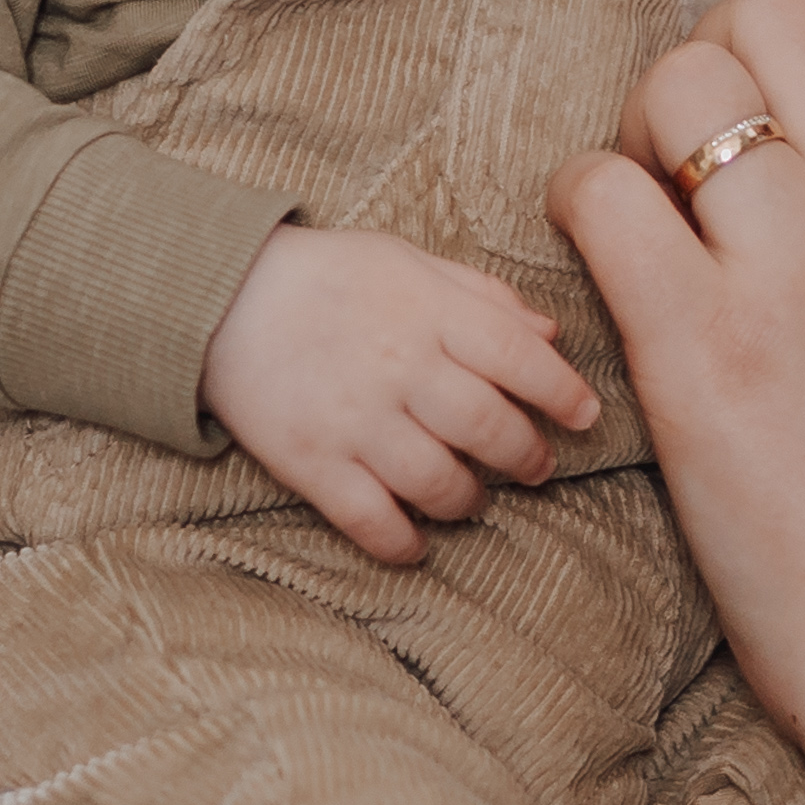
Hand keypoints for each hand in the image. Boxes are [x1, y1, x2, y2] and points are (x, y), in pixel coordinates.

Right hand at [206, 225, 605, 567]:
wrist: (220, 298)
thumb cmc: (327, 275)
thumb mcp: (409, 261)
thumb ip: (482, 297)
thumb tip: (550, 332)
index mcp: (430, 313)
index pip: (521, 359)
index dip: (564, 393)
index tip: (585, 415)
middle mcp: (401, 369)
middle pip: (490, 430)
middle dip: (527, 456)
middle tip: (536, 466)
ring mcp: (356, 421)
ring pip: (439, 484)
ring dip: (469, 501)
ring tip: (473, 498)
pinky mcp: (313, 463)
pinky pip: (371, 521)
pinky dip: (401, 543)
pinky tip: (415, 542)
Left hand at [548, 0, 804, 751]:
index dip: (801, 35)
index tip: (774, 109)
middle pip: (772, 9)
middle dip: (712, 61)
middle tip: (693, 158)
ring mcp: (790, 267)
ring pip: (678, 83)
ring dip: (638, 135)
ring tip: (646, 220)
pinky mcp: (700, 350)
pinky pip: (601, 197)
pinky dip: (581, 210)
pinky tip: (607, 275)